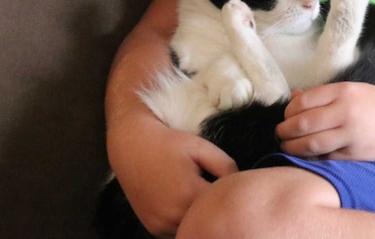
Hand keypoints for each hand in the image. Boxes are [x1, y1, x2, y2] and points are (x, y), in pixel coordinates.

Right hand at [107, 114, 237, 236]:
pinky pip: (178, 231)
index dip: (231, 197)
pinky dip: (186, 222)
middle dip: (217, 210)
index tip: (234, 188)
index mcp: (190, 194)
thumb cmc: (170, 143)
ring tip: (203, 199)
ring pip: (193, 229)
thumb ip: (227, 167)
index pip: (223, 206)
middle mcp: (173, 215)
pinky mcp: (153, 228)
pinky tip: (188, 205)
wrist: (132, 146)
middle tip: (220, 196)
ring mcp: (161, 225)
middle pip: (208, 220)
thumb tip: (243, 184)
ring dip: (201, 218)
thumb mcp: (203, 148)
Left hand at [275, 82, 374, 160]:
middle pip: (303, 123)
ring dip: (293, 146)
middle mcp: (346, 111)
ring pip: (311, 144)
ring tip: (286, 145)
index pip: (304, 101)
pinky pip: (325, 157)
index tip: (286, 116)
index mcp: (344, 91)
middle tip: (280, 133)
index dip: (289, 110)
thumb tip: (294, 98)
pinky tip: (305, 155)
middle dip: (285, 130)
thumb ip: (324, 96)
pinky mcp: (355, 154)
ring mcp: (351, 134)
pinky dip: (311, 157)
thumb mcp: (354, 91)